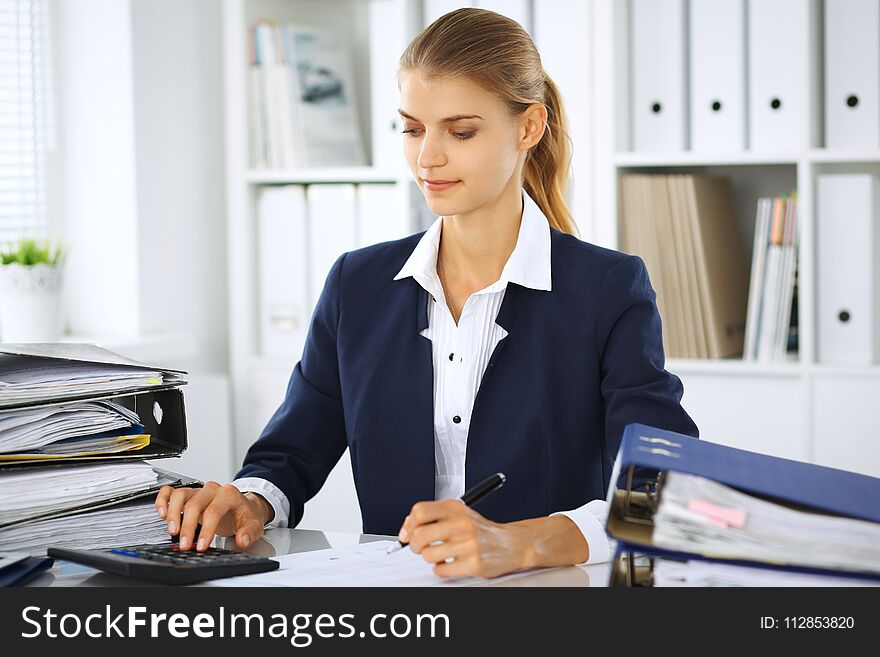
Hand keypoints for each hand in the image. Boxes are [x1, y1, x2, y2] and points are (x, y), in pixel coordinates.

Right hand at [154, 482, 273, 551]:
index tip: (201, 545)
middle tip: (184, 544)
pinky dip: (163, 500)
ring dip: (173, 514)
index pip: (214, 510)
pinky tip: (161, 514)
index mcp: (229, 494)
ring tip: (172, 531)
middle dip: (187, 526)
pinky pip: (171, 491)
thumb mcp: (254, 524)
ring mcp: (199, 491)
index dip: (206, 529)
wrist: (244, 506)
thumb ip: (249, 533)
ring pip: (180, 495)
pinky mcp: (189, 494)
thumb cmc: (246, 515)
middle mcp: (212, 490)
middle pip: (194, 504)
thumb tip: (242, 540)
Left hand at [398, 499, 533, 577]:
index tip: (406, 533)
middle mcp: (462, 523)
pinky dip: (440, 569)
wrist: (512, 544)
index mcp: (456, 508)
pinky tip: (449, 563)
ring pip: (428, 554)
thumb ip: (435, 515)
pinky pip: (441, 570)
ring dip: (429, 558)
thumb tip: (408, 526)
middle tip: (417, 547)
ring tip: (439, 555)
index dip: (408, 524)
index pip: (420, 511)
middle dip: (413, 544)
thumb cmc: (481, 530)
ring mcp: (468, 544)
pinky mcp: (474, 563)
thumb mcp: (460, 513)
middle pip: (420, 534)